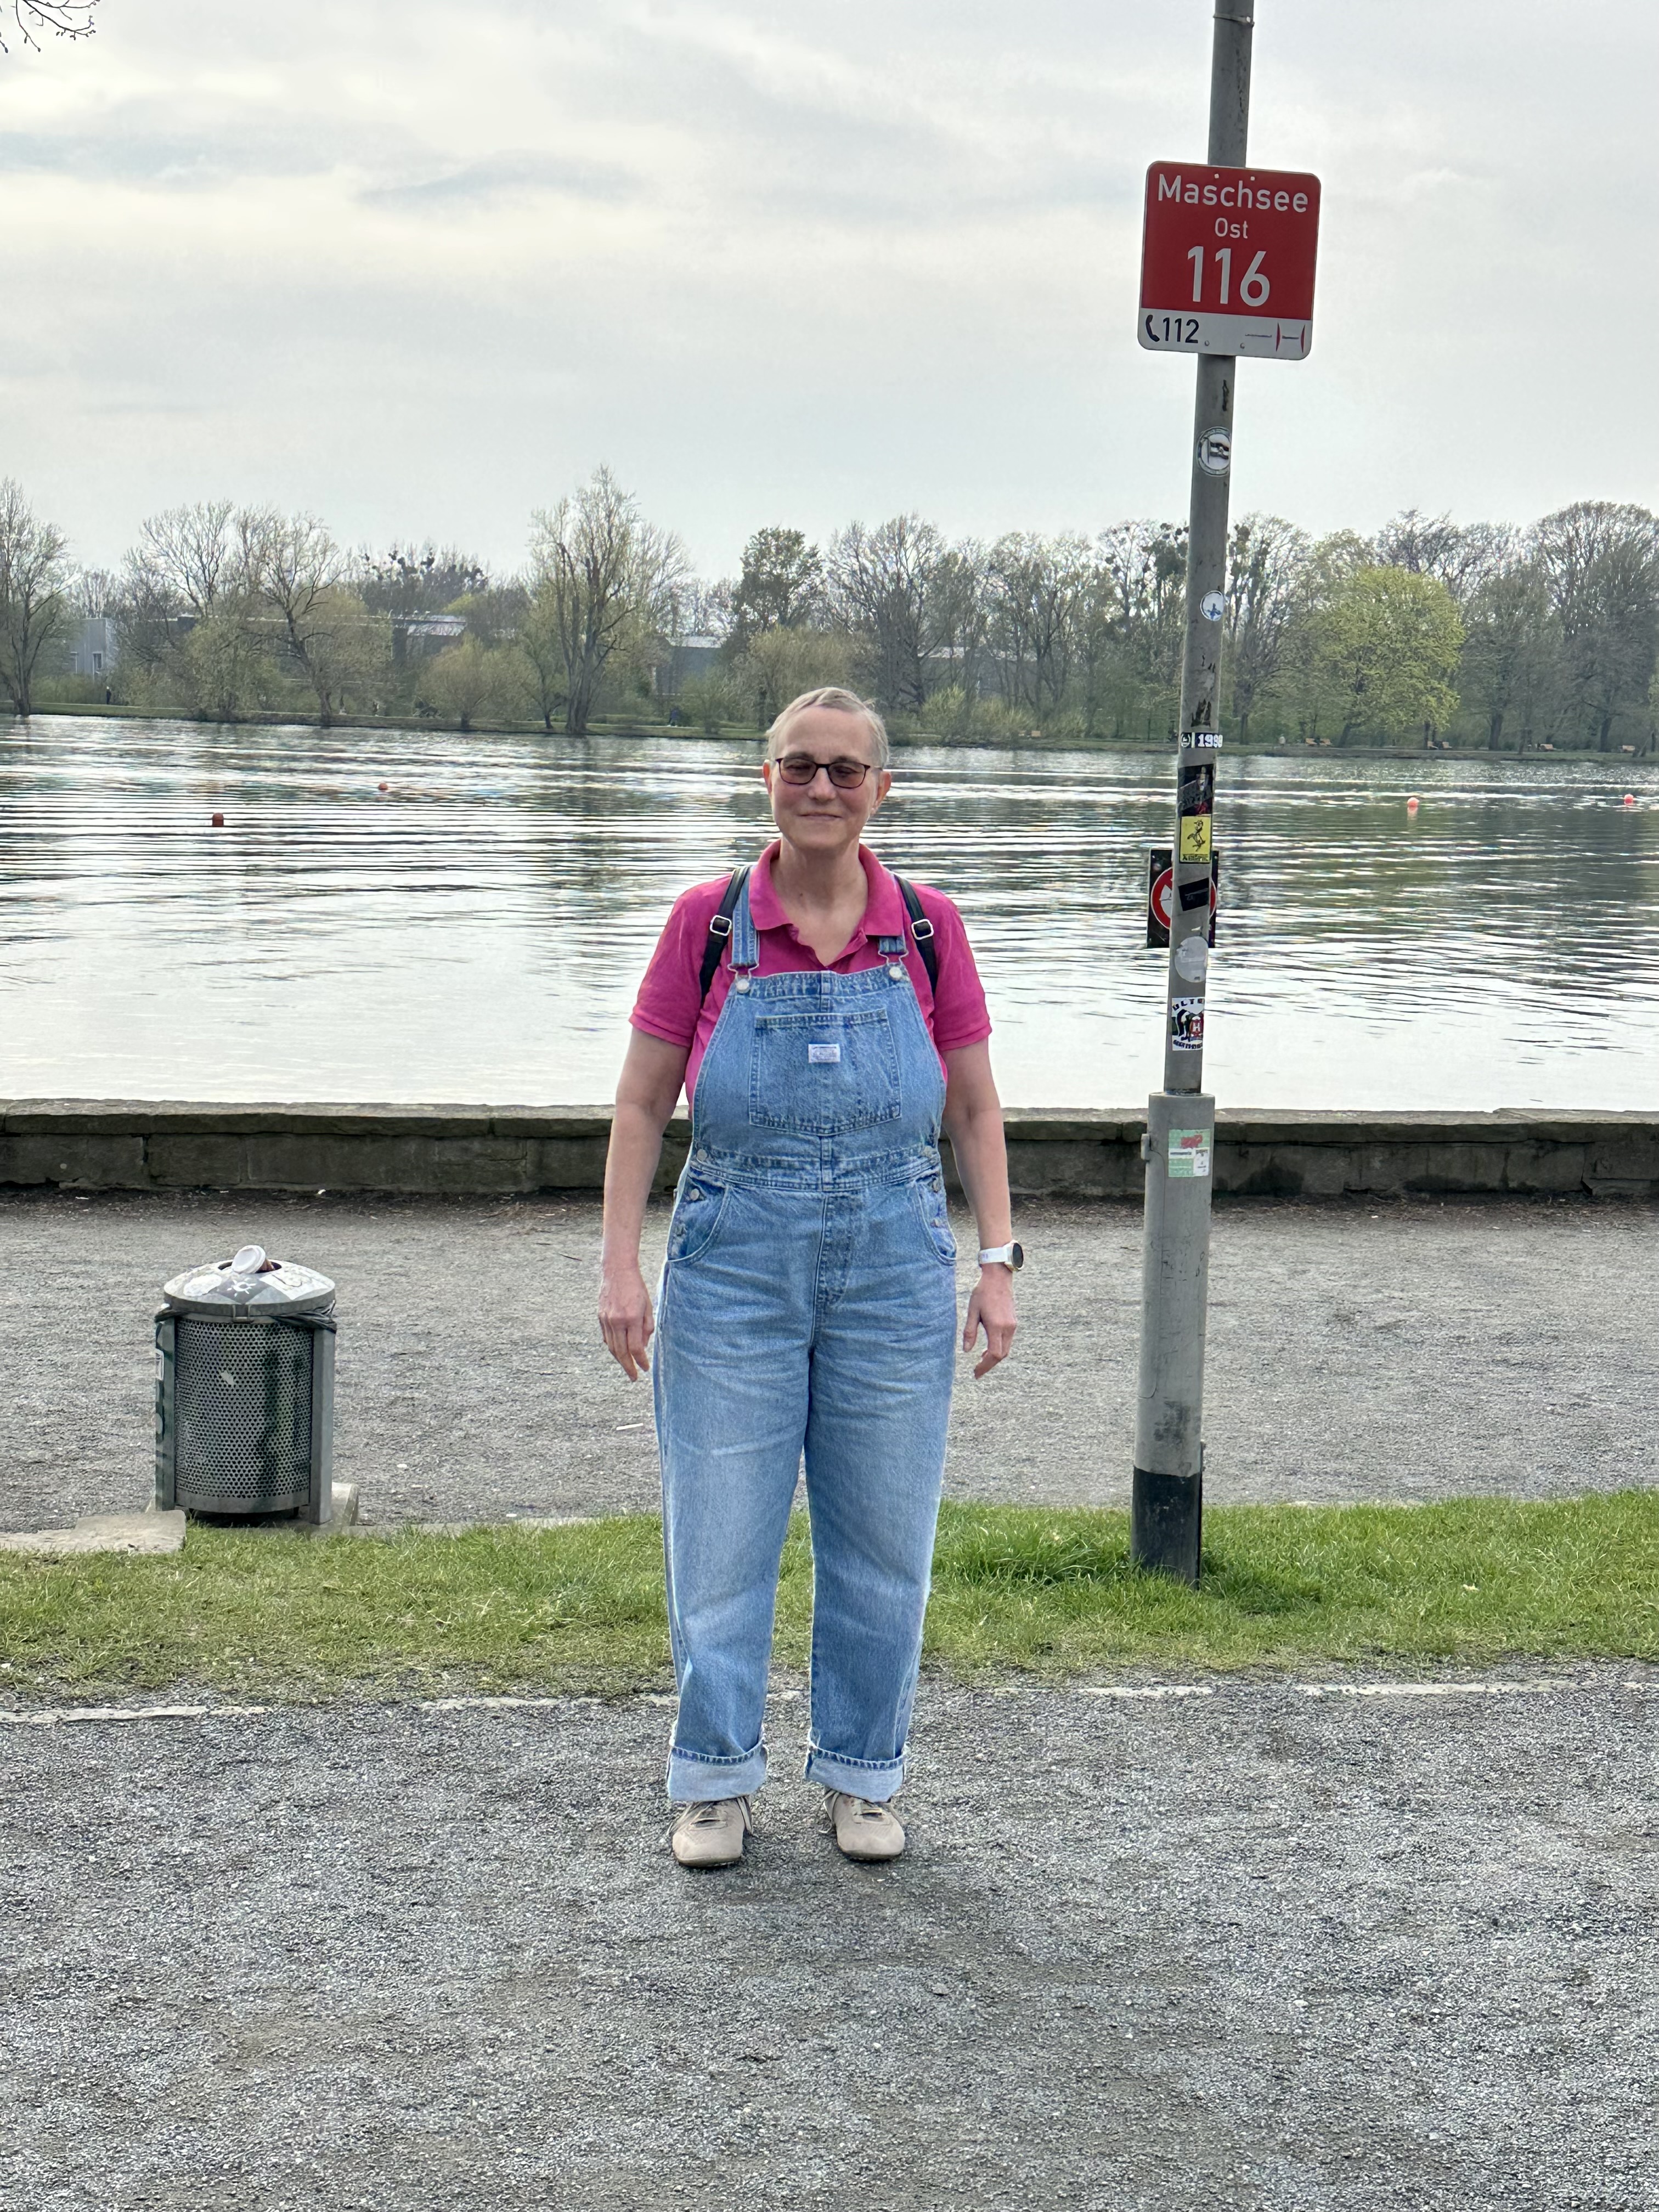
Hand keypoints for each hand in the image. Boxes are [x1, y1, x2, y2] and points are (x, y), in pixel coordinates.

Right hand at [599, 1260, 654, 1380]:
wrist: (616, 1271)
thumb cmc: (636, 1287)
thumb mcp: (648, 1306)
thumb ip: (647, 1327)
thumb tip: (643, 1347)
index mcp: (631, 1318)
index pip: (636, 1347)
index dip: (641, 1361)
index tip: (645, 1368)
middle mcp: (617, 1321)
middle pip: (621, 1352)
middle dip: (628, 1367)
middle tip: (634, 1377)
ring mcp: (606, 1320)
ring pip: (612, 1347)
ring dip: (619, 1360)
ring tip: (627, 1367)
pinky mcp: (600, 1317)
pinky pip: (606, 1338)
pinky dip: (612, 1348)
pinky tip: (618, 1352)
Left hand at [963, 1265, 1016, 1378]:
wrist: (998, 1278)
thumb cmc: (982, 1292)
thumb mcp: (972, 1311)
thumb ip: (969, 1332)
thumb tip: (966, 1350)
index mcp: (997, 1326)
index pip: (994, 1354)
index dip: (985, 1366)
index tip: (976, 1372)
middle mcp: (1007, 1328)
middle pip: (1001, 1355)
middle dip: (989, 1365)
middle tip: (976, 1371)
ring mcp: (1012, 1326)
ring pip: (1005, 1349)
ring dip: (994, 1357)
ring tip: (981, 1361)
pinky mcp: (1013, 1323)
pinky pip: (1007, 1342)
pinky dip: (998, 1349)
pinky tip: (988, 1348)